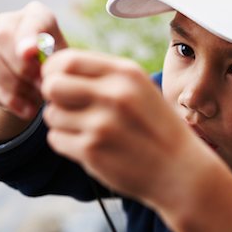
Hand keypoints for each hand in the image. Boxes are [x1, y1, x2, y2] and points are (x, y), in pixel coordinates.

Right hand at [0, 1, 66, 119]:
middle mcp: (9, 22)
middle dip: (23, 66)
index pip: (30, 20)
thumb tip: (47, 74)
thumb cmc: (61, 65)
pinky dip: (10, 99)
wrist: (41, 81)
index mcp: (36, 15)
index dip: (29, 36)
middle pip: (3, 37)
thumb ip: (59, 62)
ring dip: (16, 84)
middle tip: (43, 86)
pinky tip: (29, 111)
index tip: (32, 52)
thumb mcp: (66, 62)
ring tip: (39, 100)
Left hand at [41, 49, 231, 231]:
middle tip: (68, 106)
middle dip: (53, 95)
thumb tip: (54, 70)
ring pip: (52, 114)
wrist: (180, 170)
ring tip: (88, 130)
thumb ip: (103, 77)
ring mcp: (102, 124)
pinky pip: (56, 139)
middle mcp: (113, 95)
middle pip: (52, 85)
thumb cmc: (157, 128)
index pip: (68, 60)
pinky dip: (67, 143)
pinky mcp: (92, 151)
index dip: (54, 70)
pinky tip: (90, 146)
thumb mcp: (140, 90)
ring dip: (63, 122)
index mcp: (126, 73)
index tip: (58, 80)